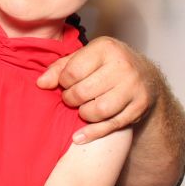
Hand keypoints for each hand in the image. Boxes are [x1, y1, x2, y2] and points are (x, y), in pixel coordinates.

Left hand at [37, 36, 157, 143]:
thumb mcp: (83, 57)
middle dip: (71, 99)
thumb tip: (40, 84)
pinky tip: (79, 137)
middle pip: (83, 92)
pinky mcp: (140, 107)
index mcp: (106, 48)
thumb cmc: (105, 64)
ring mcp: (134, 87)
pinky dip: (93, 133)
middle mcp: (123, 66)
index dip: (62, 82)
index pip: (72, 72)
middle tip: (71, 98)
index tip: (64, 84)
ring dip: (83, 114)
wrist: (145, 74)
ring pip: (99, 110)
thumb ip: (59, 68)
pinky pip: (113, 125)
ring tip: (81, 108)